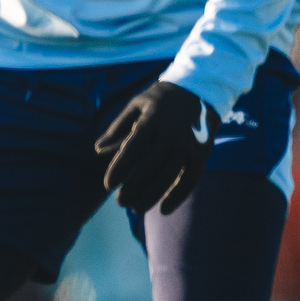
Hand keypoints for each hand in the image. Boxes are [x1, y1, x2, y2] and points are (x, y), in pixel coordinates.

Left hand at [96, 79, 214, 214]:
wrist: (200, 91)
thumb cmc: (159, 101)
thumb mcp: (136, 105)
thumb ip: (117, 128)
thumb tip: (97, 150)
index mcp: (152, 119)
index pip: (132, 147)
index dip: (119, 168)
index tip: (108, 185)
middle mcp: (172, 133)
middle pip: (150, 166)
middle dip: (133, 187)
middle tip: (119, 202)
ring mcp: (189, 144)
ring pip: (169, 176)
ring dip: (152, 195)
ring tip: (136, 209)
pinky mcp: (202, 153)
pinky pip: (191, 179)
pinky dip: (178, 196)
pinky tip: (163, 209)